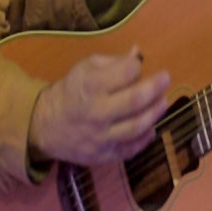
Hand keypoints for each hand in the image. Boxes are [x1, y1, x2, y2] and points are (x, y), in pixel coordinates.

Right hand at [28, 48, 172, 166]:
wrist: (46, 127)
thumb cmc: (70, 93)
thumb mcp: (84, 69)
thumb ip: (113, 63)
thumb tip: (139, 55)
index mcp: (90, 86)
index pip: (125, 72)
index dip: (137, 67)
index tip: (140, 66)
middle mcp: (97, 112)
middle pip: (135, 101)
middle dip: (155, 88)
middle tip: (165, 79)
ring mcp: (101, 137)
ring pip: (137, 127)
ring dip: (155, 113)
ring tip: (163, 102)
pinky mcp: (104, 155)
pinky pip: (131, 149)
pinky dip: (145, 138)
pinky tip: (151, 127)